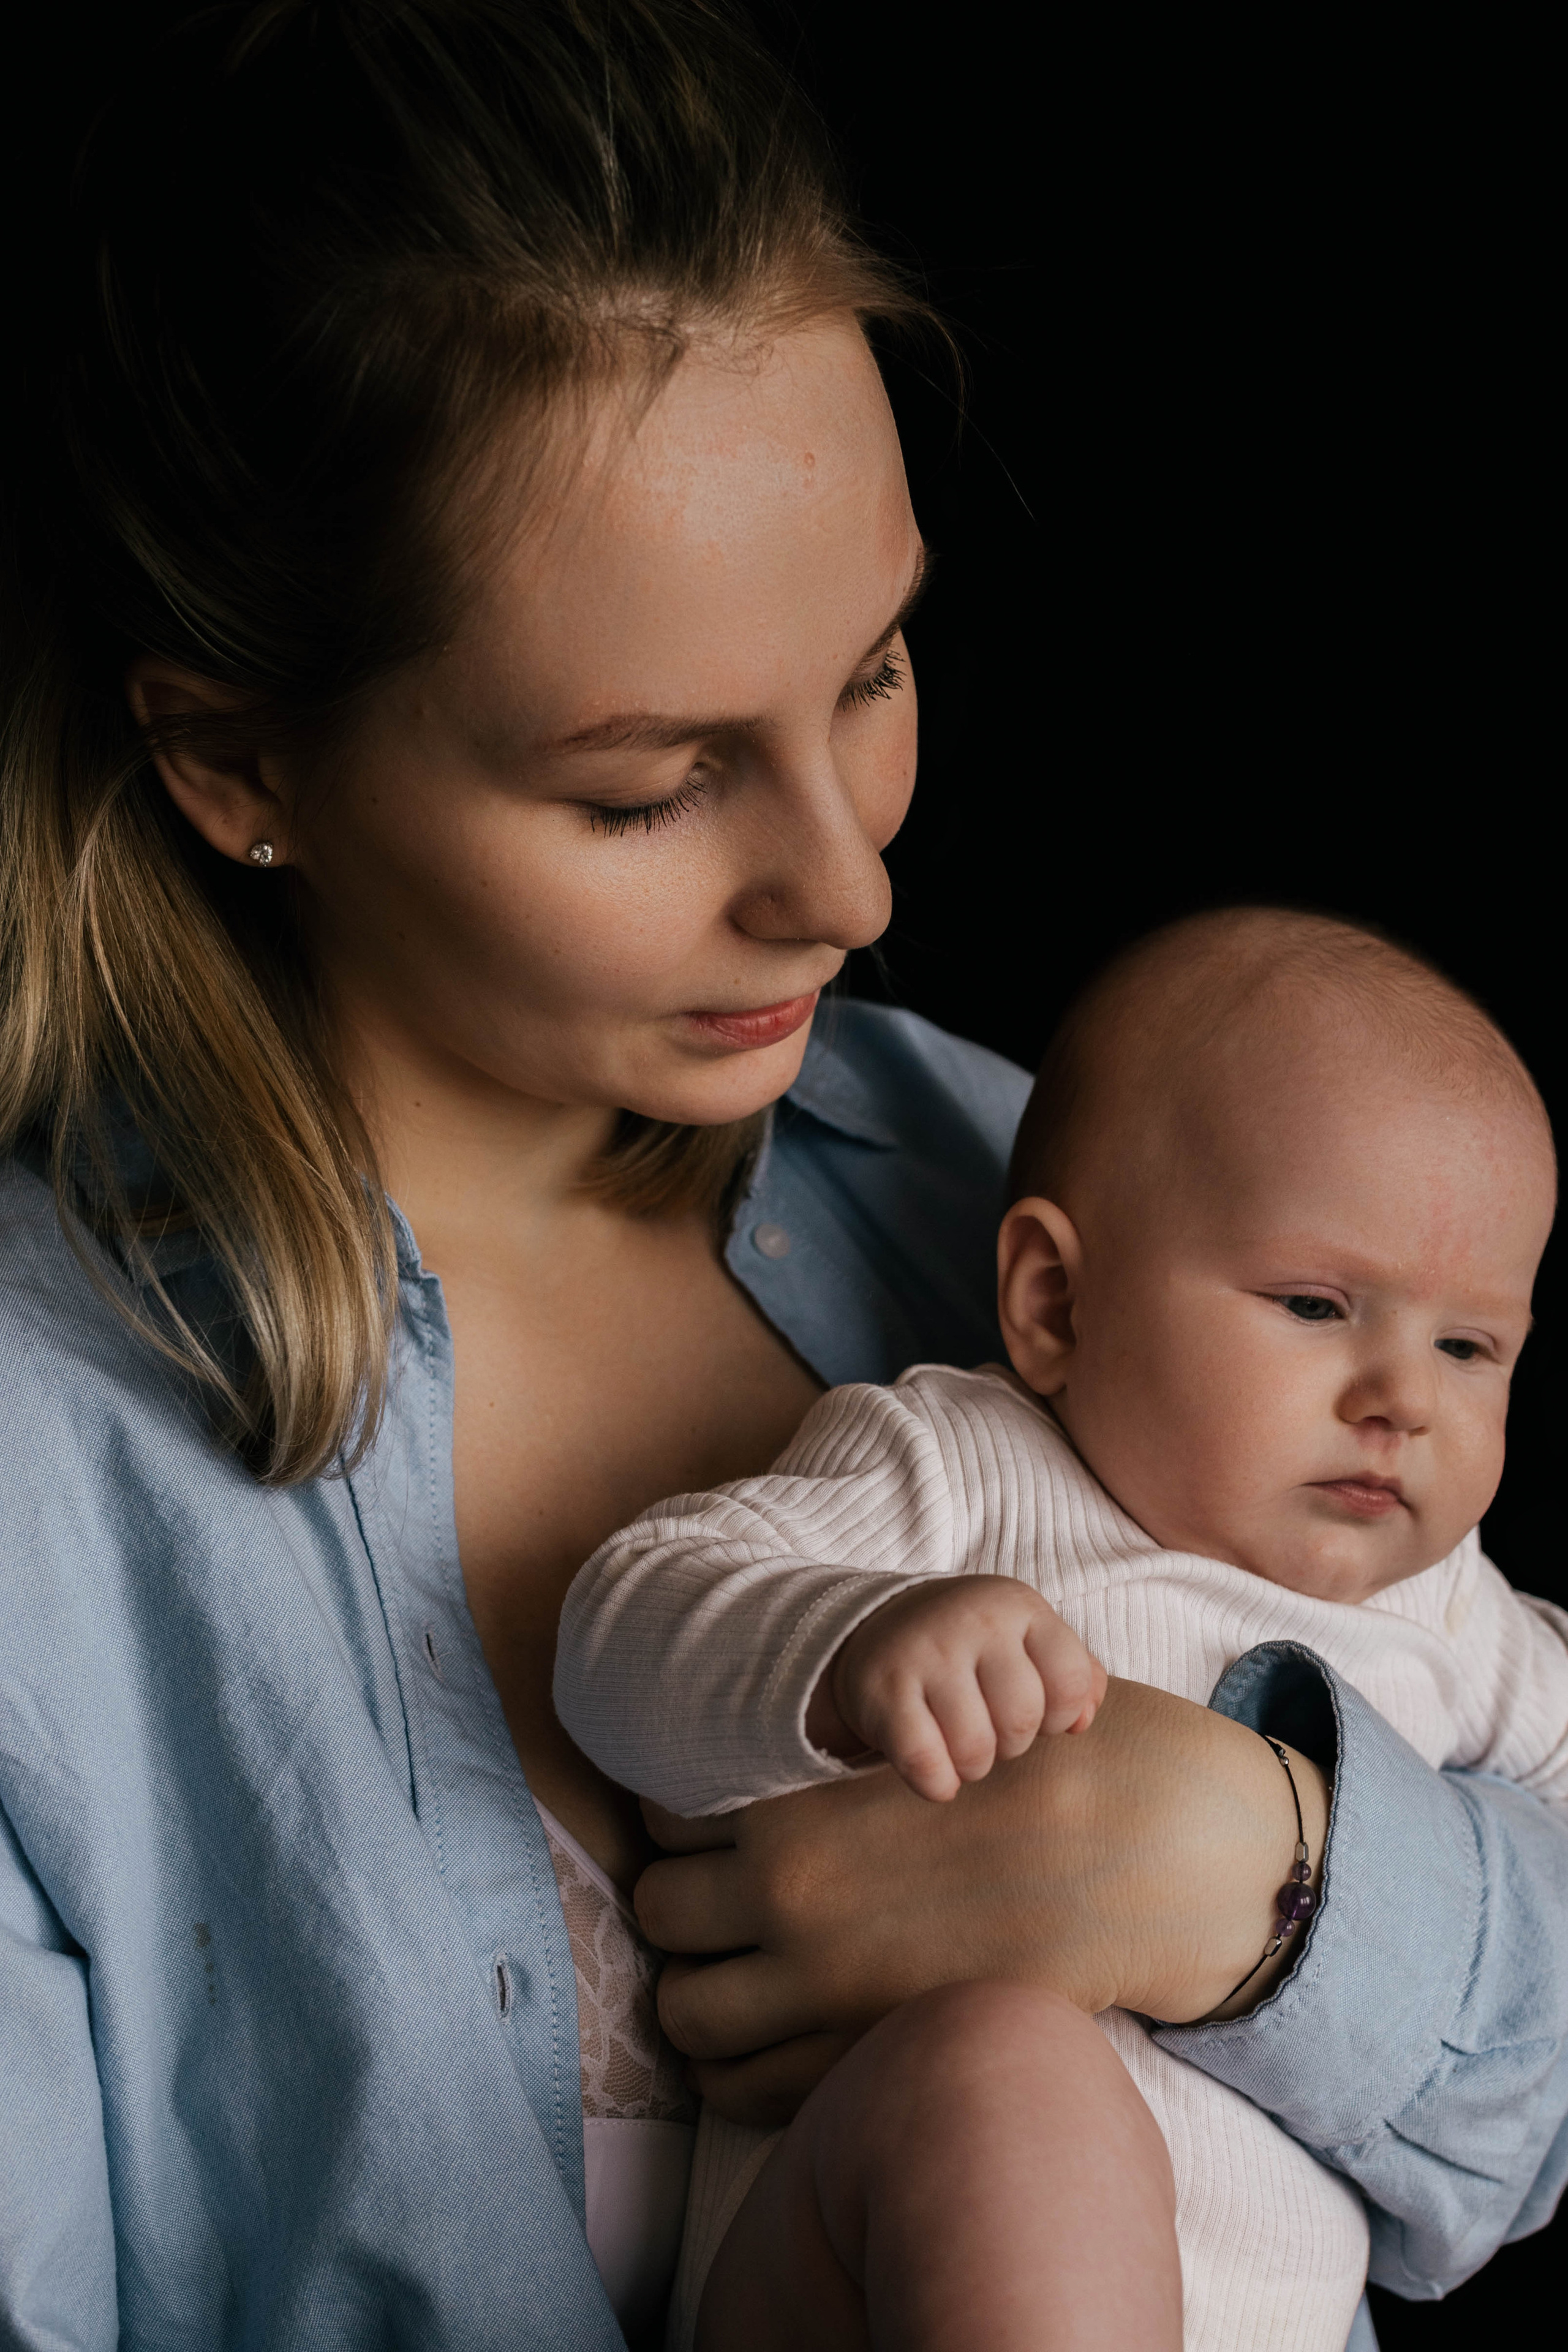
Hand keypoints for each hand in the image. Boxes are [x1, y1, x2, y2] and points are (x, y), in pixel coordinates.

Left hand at [636, 1677, 1327, 2126]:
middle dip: (678, 1905)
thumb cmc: (1033, 1771)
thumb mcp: (916, 1736)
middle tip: (714, 1899)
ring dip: (695, 1991)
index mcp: (793, 1806)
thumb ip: (824, 1765)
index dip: (678, 1819)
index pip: (662, 1817)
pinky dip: (734, 2069)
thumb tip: (757, 1767)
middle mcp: (787, 1896)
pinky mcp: (867, 2048)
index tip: (708, 1824)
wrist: (1139, 1847)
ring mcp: (823, 1985)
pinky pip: (743, 2087)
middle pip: (657, 1913)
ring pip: (684, 2011)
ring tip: (731, 1973)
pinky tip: (764, 2041)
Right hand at [805, 1575, 1107, 1801]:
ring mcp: (925, 1653)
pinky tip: (934, 1768)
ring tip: (961, 1744)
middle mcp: (973, 1622)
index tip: (1038, 1710)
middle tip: (991, 1729)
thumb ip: (1075, 1673)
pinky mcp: (883, 1690)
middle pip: (1022, 1720)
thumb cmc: (972, 1645)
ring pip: (975, 1749)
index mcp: (1018, 1606)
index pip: (1070, 1680)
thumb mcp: (1028, 1637)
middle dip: (1012, 1743)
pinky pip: (925, 1763)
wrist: (878, 1624)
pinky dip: (936, 1782)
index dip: (1060, 1713)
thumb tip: (1082, 1722)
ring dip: (973, 1765)